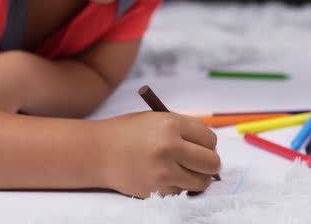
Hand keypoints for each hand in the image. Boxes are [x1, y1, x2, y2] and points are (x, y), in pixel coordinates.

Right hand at [101, 111, 220, 197]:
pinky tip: (167, 177)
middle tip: (203, 162)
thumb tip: (211, 149)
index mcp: (171, 124)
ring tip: (188, 171)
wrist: (99, 151)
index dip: (208, 143)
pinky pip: (183, 191)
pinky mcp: (157, 189)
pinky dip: (179, 187)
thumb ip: (184, 130)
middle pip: (211, 161)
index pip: (209, 138)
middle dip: (210, 163)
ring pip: (202, 181)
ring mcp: (163, 171)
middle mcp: (169, 146)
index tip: (202, 146)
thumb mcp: (157, 120)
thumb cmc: (129, 133)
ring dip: (199, 178)